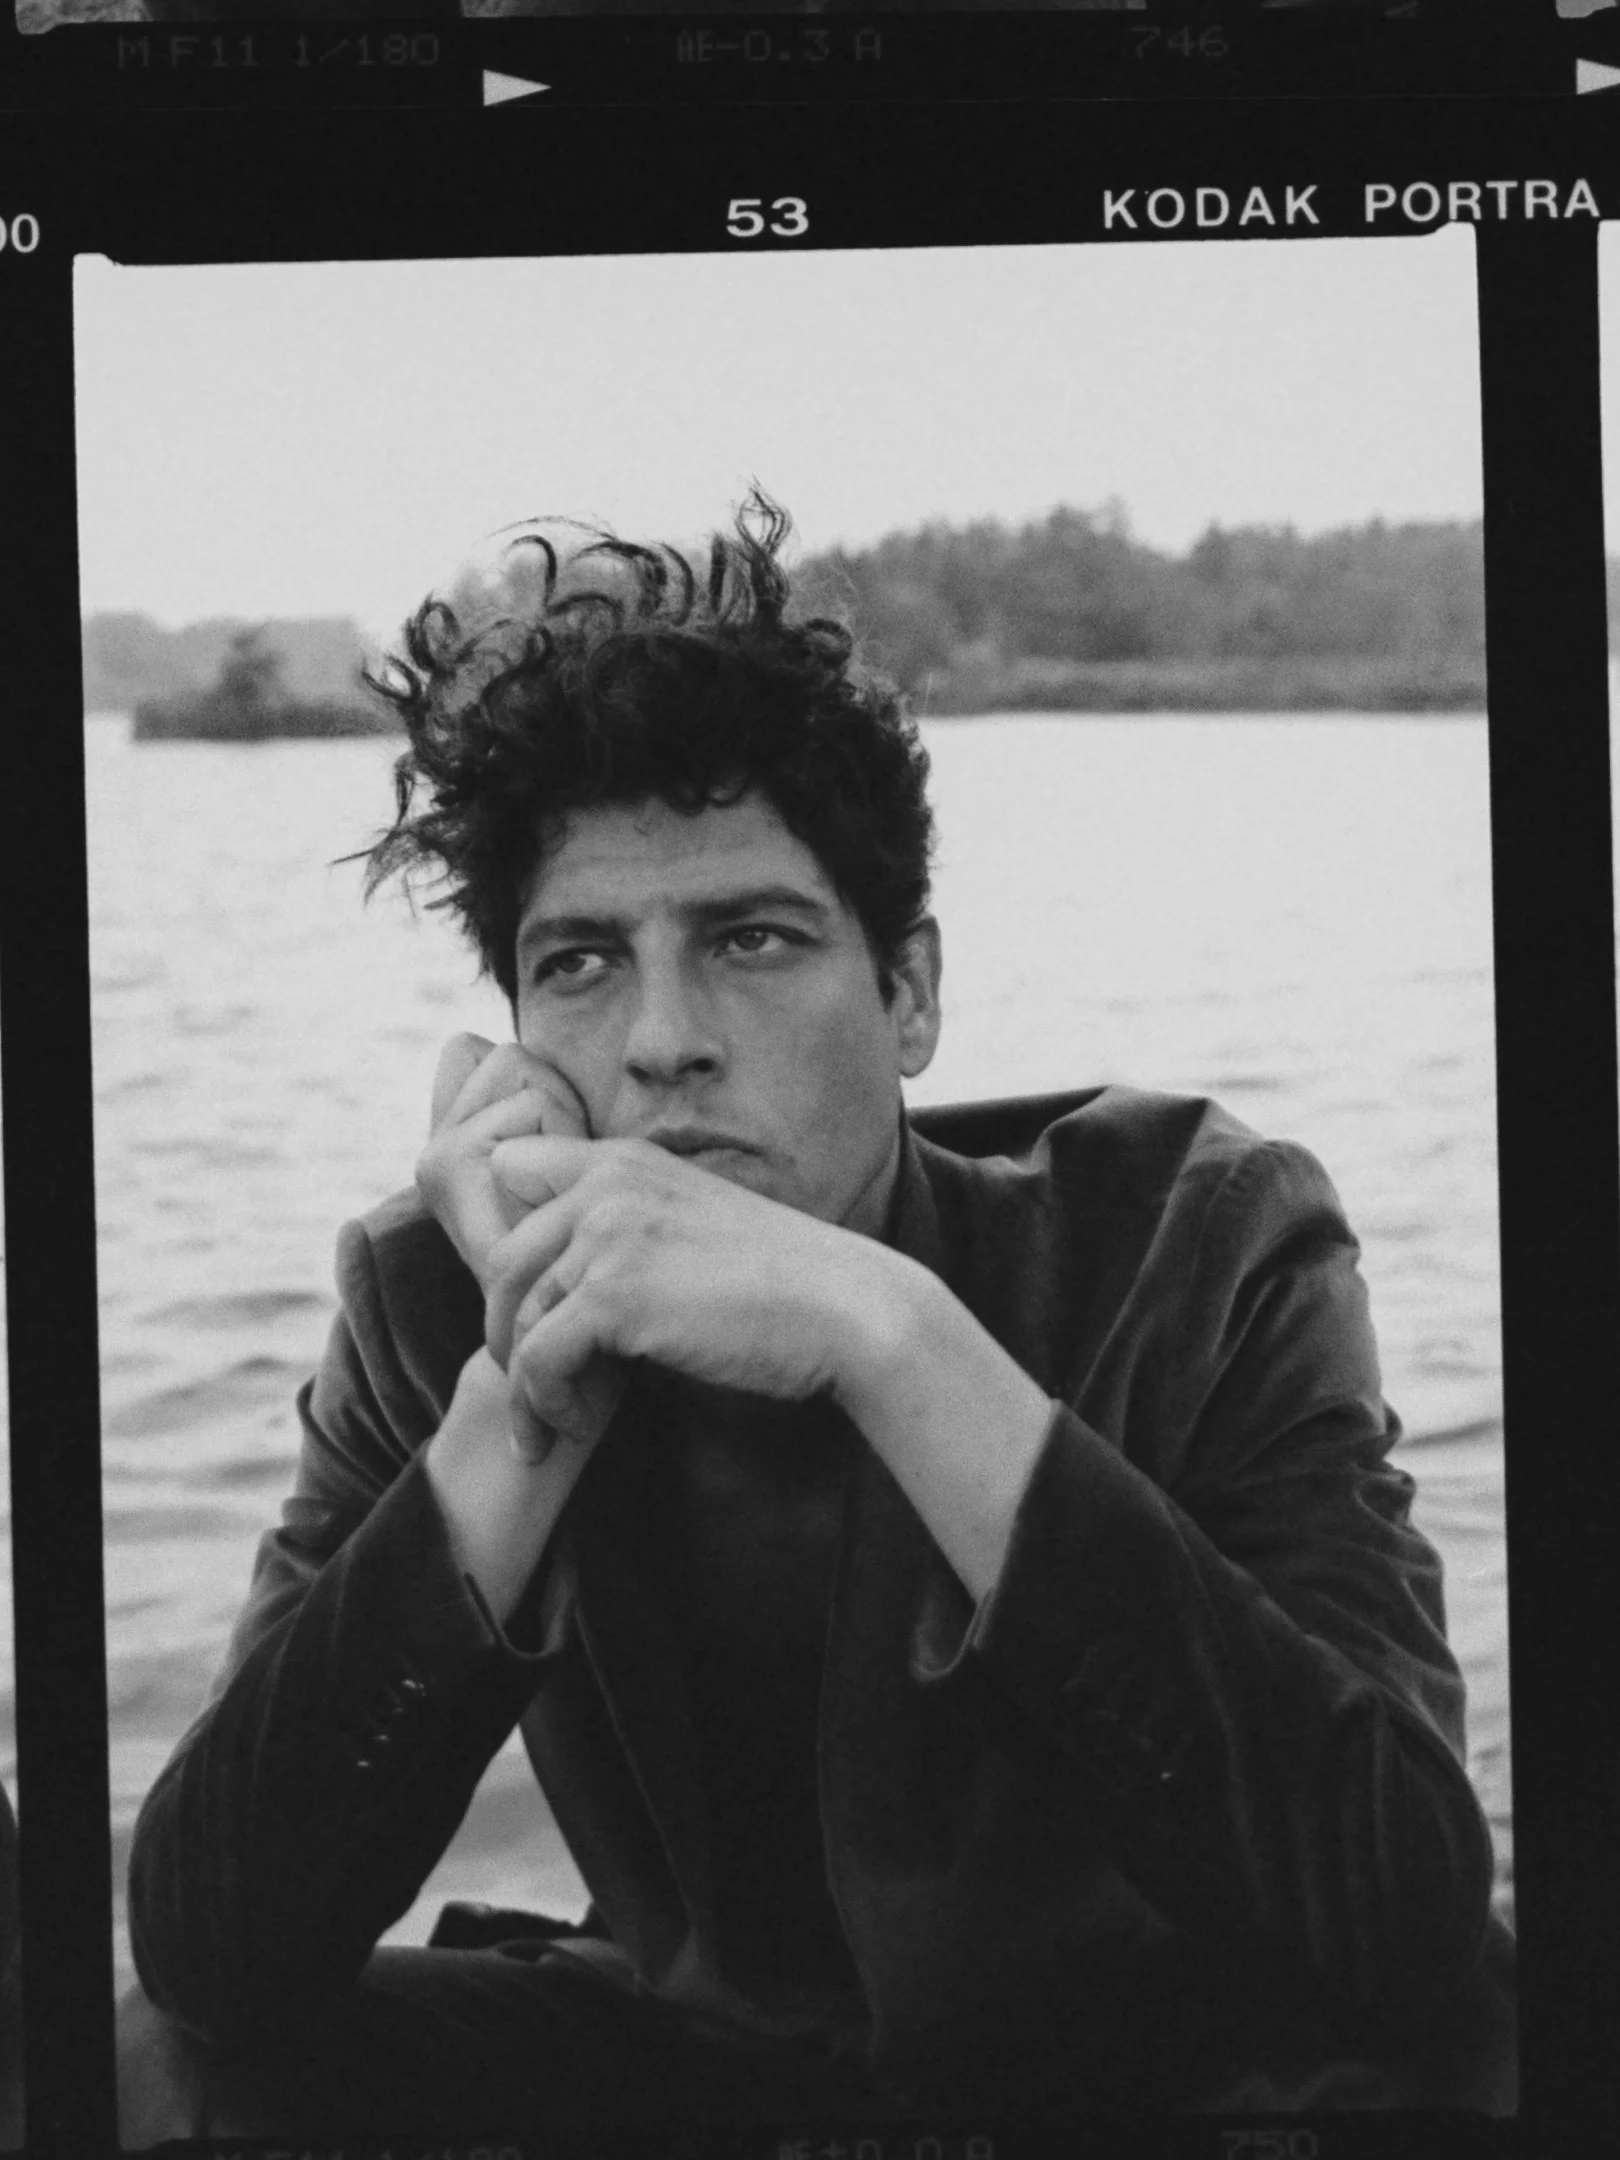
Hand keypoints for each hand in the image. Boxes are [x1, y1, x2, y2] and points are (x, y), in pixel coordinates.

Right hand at [416, 1034, 588, 1290]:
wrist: (578, 1340)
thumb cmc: (590, 1254)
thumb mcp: (567, 1170)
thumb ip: (533, 1111)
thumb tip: (480, 1045)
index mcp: (448, 1145)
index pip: (471, 1053)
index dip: (533, 1092)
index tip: (550, 1162)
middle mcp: (431, 1149)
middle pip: (506, 1057)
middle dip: (552, 1103)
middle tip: (560, 1184)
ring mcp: (435, 1155)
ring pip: (520, 1071)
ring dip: (560, 1122)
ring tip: (559, 1194)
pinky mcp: (448, 1162)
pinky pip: (531, 1102)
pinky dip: (561, 1137)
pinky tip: (555, 1199)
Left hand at [483, 1136, 894, 1459]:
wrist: (847, 1309)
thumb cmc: (782, 1283)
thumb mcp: (692, 1223)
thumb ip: (629, 1229)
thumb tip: (565, 1286)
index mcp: (624, 1159)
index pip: (510, 1168)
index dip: (508, 1235)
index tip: (530, 1299)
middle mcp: (606, 1183)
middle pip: (500, 1258)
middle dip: (507, 1327)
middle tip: (534, 1380)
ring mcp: (607, 1235)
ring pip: (515, 1317)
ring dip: (525, 1384)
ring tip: (551, 1424)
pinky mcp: (612, 1296)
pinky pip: (536, 1361)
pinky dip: (543, 1405)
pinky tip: (574, 1428)